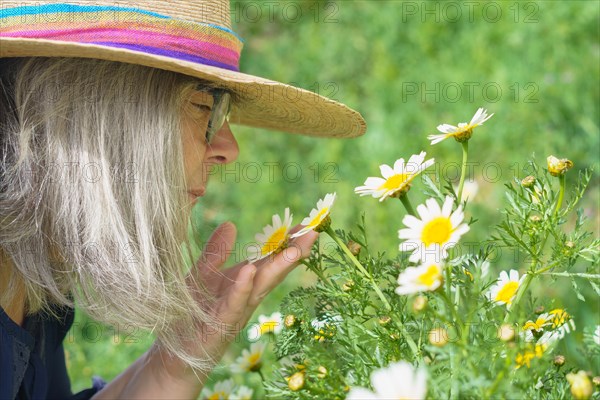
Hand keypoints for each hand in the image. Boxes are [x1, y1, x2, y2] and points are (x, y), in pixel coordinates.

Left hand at [153, 221, 317, 384]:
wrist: (175, 353)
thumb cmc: (191, 313)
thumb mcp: (202, 275)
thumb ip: (216, 252)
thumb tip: (230, 224)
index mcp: (244, 282)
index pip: (270, 259)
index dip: (287, 242)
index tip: (306, 225)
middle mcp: (247, 297)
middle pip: (274, 271)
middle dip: (294, 253)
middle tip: (312, 233)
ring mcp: (237, 311)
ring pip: (261, 287)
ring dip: (278, 268)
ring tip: (294, 249)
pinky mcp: (220, 324)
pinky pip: (233, 304)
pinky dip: (242, 287)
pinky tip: (249, 270)